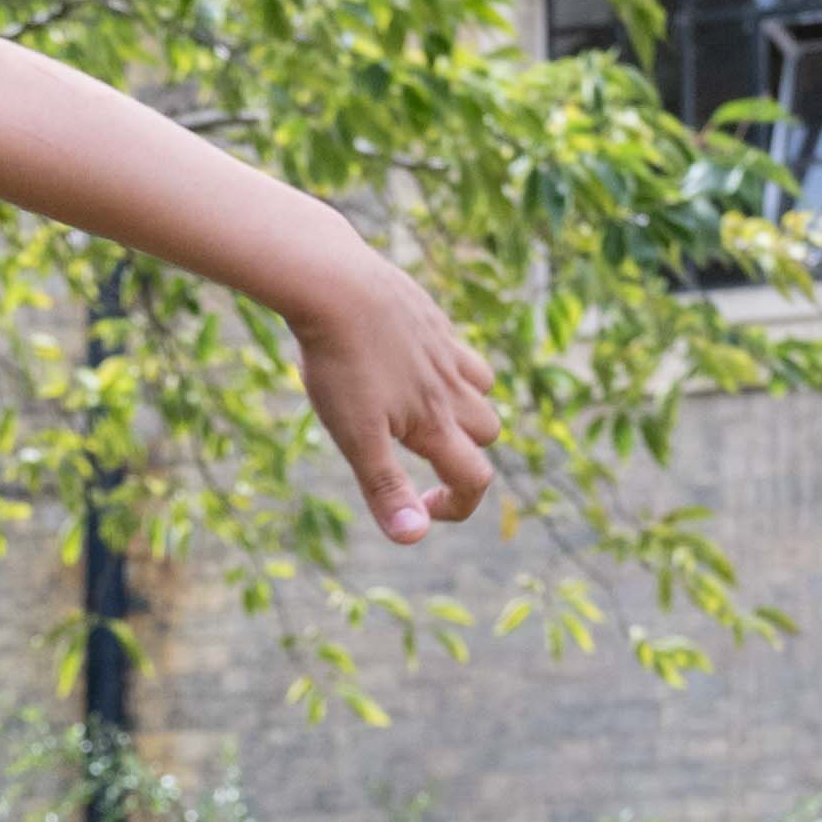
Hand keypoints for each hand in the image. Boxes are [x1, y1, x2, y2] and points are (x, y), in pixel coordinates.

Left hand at [284, 242, 503, 546]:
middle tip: (417, 453)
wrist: (333, 282)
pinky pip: (457, 345)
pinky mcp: (428, 315)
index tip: (423, 507)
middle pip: (488, 432)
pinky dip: (449, 363)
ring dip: (465, 404)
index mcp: (435, 423)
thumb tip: (414, 538)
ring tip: (415, 407)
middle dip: (466, 452)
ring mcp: (443, 347)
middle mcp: (450, 387)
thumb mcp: (355, 436)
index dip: (459, 506)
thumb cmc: (340, 363)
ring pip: (482, 385)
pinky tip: (408, 359)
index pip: (476, 479)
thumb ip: (386, 488)